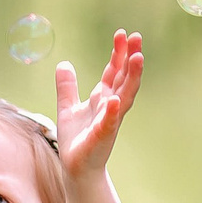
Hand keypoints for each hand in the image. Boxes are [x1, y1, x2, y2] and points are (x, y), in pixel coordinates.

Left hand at [54, 31, 143, 182]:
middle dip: (131, 58)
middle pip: (124, 78)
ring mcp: (109, 120)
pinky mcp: (102, 136)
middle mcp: (111, 106)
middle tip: (136, 38)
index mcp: (103, 98)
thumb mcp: (67, 108)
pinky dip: (112, 111)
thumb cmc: (76, 140)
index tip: (122, 34)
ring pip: (125, 96)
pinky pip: (109, 122)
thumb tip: (63, 64)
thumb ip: (67, 87)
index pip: (114, 71)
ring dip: (132, 78)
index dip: (118, 53)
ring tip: (137, 58)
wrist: (76, 168)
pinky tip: (115, 100)